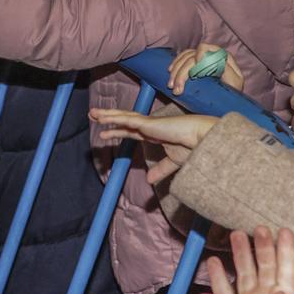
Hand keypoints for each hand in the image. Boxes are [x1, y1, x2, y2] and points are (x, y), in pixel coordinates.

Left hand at [90, 108, 217, 184]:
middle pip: (123, 120)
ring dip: (106, 115)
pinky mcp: (148, 123)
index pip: (130, 132)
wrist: (202, 140)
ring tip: (92, 113)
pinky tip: (103, 118)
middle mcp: (149, 126)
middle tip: (93, 115)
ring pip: (122, 117)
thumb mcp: (172, 163)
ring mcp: (148, 123)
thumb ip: (160, 170)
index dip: (117, 131)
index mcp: (153, 134)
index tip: (105, 134)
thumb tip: (150, 180)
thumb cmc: (192, 147)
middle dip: (108, 118)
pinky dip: (114, 118)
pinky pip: (127, 120)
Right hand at [167, 43, 244, 93]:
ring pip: (183, 58)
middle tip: (177, 89)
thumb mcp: (234, 83)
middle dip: (181, 72)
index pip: (205, 49)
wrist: (229, 102)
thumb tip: (212, 60)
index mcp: (222, 56)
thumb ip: (226, 70)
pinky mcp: (195, 64)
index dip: (196, 57)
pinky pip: (181, 59)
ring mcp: (202, 58)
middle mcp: (211, 55)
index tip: (192, 74)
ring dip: (175, 71)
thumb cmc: (233, 94)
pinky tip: (170, 73)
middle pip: (190, 56)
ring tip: (171, 86)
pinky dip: (175, 66)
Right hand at [206, 227, 293, 293]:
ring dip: (240, 253)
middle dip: (261, 245)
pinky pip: (222, 290)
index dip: (286, 251)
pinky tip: (214, 260)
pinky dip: (218, 275)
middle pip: (263, 265)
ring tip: (236, 234)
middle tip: (258, 228)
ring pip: (243, 271)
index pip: (286, 270)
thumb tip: (278, 293)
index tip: (285, 231)